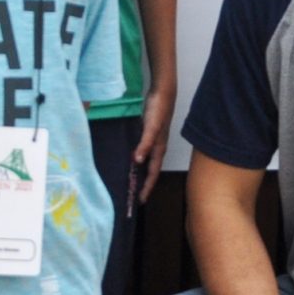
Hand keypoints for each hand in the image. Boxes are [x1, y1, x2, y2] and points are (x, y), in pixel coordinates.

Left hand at [130, 89, 173, 208]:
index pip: (153, 174)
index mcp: (159, 149)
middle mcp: (158, 148)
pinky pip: (143, 152)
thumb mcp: (150, 128)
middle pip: (150, 171)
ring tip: (131, 182)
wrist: (163, 93)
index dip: (147, 188)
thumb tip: (137, 161)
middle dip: (144, 184)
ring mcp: (154, 141)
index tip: (140, 201)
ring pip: (147, 162)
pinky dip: (137, 160)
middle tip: (134, 196)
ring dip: (141, 173)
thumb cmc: (158, 110)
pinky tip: (130, 160)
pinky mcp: (149, 134)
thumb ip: (145, 144)